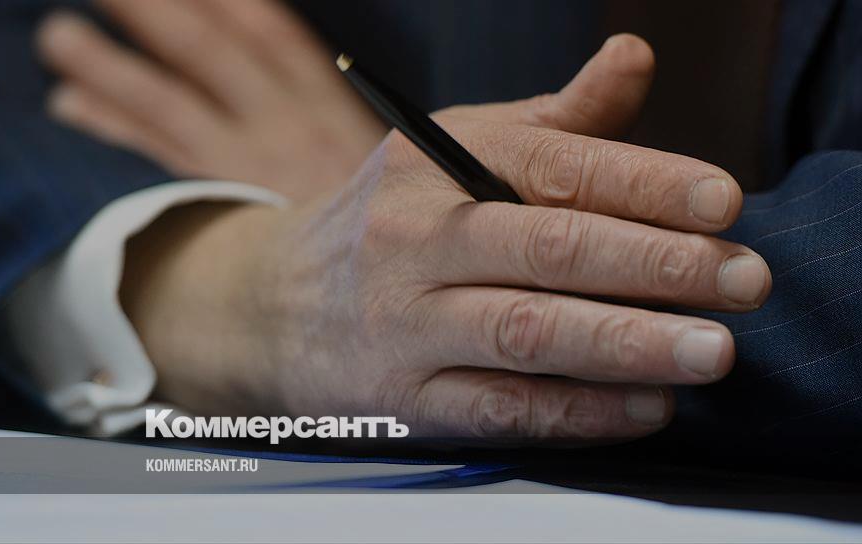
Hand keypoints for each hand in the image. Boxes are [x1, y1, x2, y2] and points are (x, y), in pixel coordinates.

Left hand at [36, 0, 384, 201]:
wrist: (375, 277)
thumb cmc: (372, 214)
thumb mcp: (368, 149)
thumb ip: (318, 100)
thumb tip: (260, 46)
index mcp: (323, 105)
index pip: (270, 33)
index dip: (222, 0)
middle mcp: (282, 126)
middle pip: (208, 54)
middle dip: (154, 13)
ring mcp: (246, 166)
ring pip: (168, 104)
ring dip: (109, 68)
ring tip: (58, 37)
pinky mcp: (220, 204)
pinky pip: (157, 161)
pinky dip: (111, 128)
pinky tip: (69, 103)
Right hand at [119, 35, 771, 442]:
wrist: (274, 303)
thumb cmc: (389, 218)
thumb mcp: (455, 151)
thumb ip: (554, 120)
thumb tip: (635, 58)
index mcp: (443, 164)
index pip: (557, 165)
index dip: (647, 181)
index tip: (724, 203)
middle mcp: (421, 238)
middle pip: (551, 248)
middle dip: (657, 265)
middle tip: (743, 281)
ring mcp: (408, 321)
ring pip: (529, 332)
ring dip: (627, 344)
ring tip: (711, 352)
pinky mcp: (407, 396)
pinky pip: (502, 407)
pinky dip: (579, 412)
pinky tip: (645, 408)